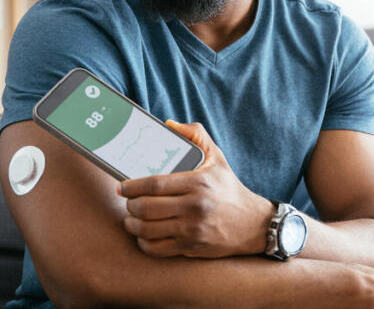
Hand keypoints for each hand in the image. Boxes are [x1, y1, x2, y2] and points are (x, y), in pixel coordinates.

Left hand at [118, 121, 273, 258]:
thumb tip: (168, 124)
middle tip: (128, 201)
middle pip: (146, 208)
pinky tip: (144, 235)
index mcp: (197, 182)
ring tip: (131, 218)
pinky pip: (156, 248)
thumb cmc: (228, 188)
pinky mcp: (191, 247)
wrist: (251, 224)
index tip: (122, 186)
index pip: (154, 184)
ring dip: (132, 224)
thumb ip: (195, 135)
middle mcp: (194, 207)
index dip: (132, 186)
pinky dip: (144, 242)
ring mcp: (192, 230)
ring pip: (147, 230)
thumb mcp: (217, 157)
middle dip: (130, 205)